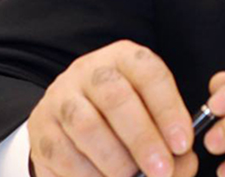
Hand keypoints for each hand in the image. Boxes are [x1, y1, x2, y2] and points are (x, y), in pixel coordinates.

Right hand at [27, 40, 195, 176]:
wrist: (72, 123)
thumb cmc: (124, 119)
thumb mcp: (151, 117)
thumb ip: (170, 140)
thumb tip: (184, 163)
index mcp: (124, 58)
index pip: (149, 73)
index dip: (168, 109)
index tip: (183, 144)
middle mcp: (89, 71)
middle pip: (115, 97)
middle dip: (142, 139)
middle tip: (161, 170)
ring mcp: (60, 97)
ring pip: (86, 125)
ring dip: (115, 161)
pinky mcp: (40, 128)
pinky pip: (63, 153)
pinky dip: (88, 175)